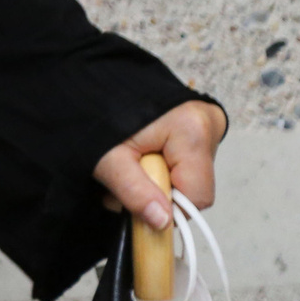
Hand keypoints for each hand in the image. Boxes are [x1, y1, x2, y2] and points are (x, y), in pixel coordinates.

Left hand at [93, 101, 226, 231]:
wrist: (91, 79)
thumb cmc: (97, 111)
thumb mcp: (108, 157)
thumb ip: (134, 191)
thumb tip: (162, 222)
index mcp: (193, 129)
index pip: (197, 195)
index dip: (168, 208)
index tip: (139, 208)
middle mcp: (208, 126)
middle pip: (192, 187)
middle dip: (156, 194)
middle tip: (122, 183)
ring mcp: (204, 126)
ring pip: (185, 177)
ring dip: (152, 183)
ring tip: (124, 167)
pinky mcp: (194, 128)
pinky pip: (181, 162)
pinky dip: (155, 169)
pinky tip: (135, 158)